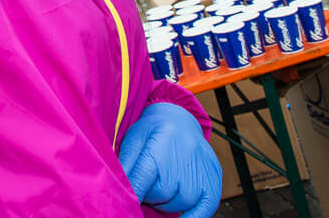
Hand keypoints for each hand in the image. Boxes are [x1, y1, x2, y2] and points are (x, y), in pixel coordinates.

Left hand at [118, 102, 220, 217]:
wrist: (180, 121)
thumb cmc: (152, 132)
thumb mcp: (133, 141)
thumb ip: (125, 166)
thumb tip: (115, 189)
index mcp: (161, 141)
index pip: (143, 178)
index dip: (133, 194)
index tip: (125, 204)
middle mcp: (185, 154)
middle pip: (161, 193)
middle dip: (149, 194)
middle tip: (147, 182)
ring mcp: (202, 169)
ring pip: (178, 203)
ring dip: (166, 202)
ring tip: (162, 184)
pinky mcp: (214, 181)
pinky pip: (204, 210)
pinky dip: (191, 217)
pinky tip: (182, 216)